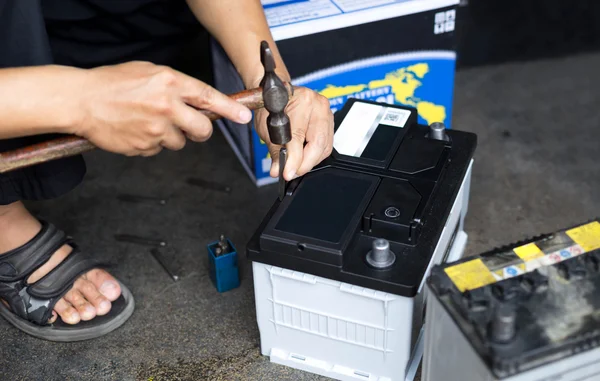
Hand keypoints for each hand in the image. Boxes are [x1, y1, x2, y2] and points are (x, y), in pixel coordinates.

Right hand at [73, 61, 251, 155]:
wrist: (80, 100)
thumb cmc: (112, 83)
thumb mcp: (150, 72)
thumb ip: (177, 86)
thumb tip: (201, 100)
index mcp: (170, 83)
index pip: (209, 98)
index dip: (230, 110)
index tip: (244, 117)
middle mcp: (166, 107)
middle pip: (202, 130)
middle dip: (201, 131)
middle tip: (193, 126)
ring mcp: (155, 130)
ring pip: (180, 142)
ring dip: (172, 136)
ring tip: (150, 122)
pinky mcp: (144, 147)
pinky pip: (159, 149)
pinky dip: (152, 143)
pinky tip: (138, 129)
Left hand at [254, 86, 333, 179]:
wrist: (277, 94)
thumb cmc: (270, 105)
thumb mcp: (266, 127)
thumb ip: (274, 150)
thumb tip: (278, 169)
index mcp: (301, 101)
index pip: (299, 137)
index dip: (293, 160)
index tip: (287, 173)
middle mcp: (318, 105)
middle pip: (317, 143)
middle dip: (305, 164)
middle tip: (293, 172)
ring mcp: (327, 112)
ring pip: (324, 146)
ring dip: (311, 161)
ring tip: (297, 166)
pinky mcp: (329, 121)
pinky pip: (327, 144)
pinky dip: (316, 154)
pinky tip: (306, 157)